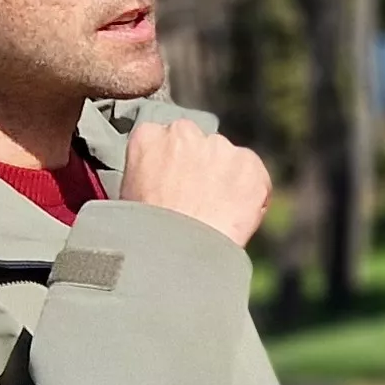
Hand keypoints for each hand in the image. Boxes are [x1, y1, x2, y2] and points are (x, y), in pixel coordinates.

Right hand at [118, 119, 271, 247]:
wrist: (174, 252)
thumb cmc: (145, 232)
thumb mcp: (129, 195)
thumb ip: (150, 173)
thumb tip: (162, 182)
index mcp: (149, 136)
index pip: (167, 140)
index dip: (174, 166)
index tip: (176, 186)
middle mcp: (184, 132)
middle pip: (200, 145)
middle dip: (202, 168)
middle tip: (198, 203)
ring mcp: (219, 147)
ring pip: (229, 160)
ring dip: (227, 181)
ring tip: (215, 216)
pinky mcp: (249, 164)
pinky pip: (255, 178)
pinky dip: (251, 195)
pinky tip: (234, 218)